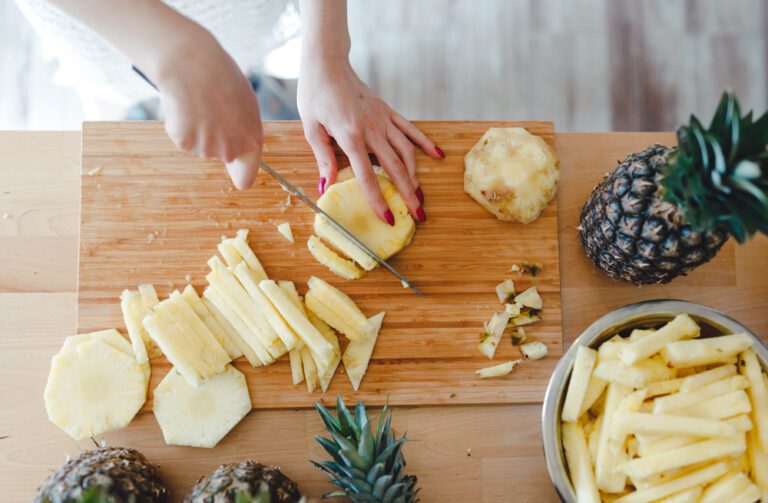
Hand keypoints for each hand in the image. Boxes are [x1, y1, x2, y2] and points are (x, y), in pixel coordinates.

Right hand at [155, 29, 262, 189]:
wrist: (192, 62)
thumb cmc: (220, 76)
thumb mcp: (243, 103)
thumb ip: (242, 127)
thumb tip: (235, 139)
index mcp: (252, 140)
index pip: (246, 176)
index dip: (240, 173)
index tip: (238, 176)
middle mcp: (231, 150)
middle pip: (221, 156)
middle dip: (215, 139)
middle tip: (210, 110)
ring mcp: (207, 148)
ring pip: (199, 146)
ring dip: (196, 129)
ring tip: (197, 103)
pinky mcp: (185, 143)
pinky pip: (181, 137)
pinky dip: (178, 124)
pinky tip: (183, 105)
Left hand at [298, 59, 443, 223]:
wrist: (327, 63)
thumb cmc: (315, 94)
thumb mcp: (311, 128)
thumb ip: (323, 158)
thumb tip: (326, 186)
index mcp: (351, 136)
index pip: (368, 176)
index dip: (378, 200)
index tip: (388, 218)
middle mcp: (372, 129)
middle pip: (395, 168)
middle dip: (407, 194)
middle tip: (418, 216)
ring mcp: (383, 119)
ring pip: (406, 152)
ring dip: (415, 176)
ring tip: (421, 196)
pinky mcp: (388, 111)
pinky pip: (410, 129)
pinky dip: (425, 143)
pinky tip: (437, 156)